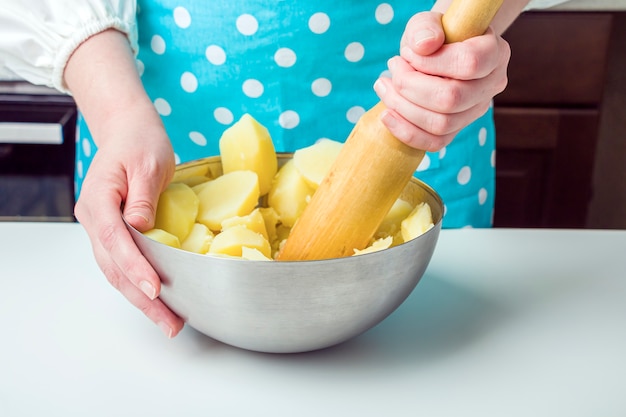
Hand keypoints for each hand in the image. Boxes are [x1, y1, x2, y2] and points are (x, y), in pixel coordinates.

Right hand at [73, 102, 183, 337]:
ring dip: (141, 299)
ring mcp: (101, 227)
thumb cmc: (139, 141)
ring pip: (117, 271)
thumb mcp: (148, 162)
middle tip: (169, 323)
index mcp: (99, 199)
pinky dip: (139, 283)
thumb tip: (141, 227)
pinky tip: (158, 301)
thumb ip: (143, 197)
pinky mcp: (115, 232)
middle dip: (141, 298)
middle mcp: (94, 218)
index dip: (134, 267)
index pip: (115, 240)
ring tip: (168, 322)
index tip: (154, 289)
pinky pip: (124, 263)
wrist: (128, 131)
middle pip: (114, 267)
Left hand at [374, 11, 510, 151]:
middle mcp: (491, 86)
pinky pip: (435, 143)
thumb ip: (425, 27)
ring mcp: (476, 111)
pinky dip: (406, 132)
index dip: (430, 62)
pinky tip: (387, 115)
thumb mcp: (428, 22)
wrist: (437, 52)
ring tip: (384, 86)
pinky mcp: (458, 129)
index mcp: (495, 53)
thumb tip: (424, 46)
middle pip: (452, 99)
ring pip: (441, 124)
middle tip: (392, 67)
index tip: (408, 53)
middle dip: (410, 86)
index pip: (469, 63)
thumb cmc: (435, 35)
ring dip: (402, 107)